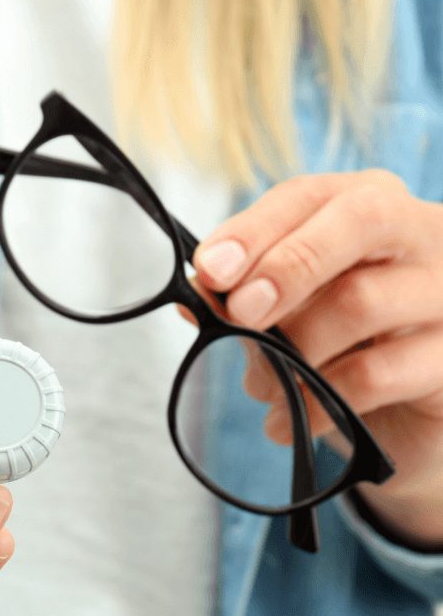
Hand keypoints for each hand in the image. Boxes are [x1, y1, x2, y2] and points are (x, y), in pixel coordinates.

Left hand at [192, 169, 442, 546]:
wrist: (407, 413)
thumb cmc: (339, 339)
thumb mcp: (288, 307)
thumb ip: (244, 292)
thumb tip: (196, 295)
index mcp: (372, 202)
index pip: (310, 195)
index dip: (253, 229)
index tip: (208, 271)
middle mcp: (425, 233)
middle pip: (361, 221)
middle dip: (287, 266)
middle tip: (240, 313)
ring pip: (362, 301)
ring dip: (292, 349)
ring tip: (261, 385)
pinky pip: (374, 374)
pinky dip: (315, 399)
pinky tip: (285, 420)